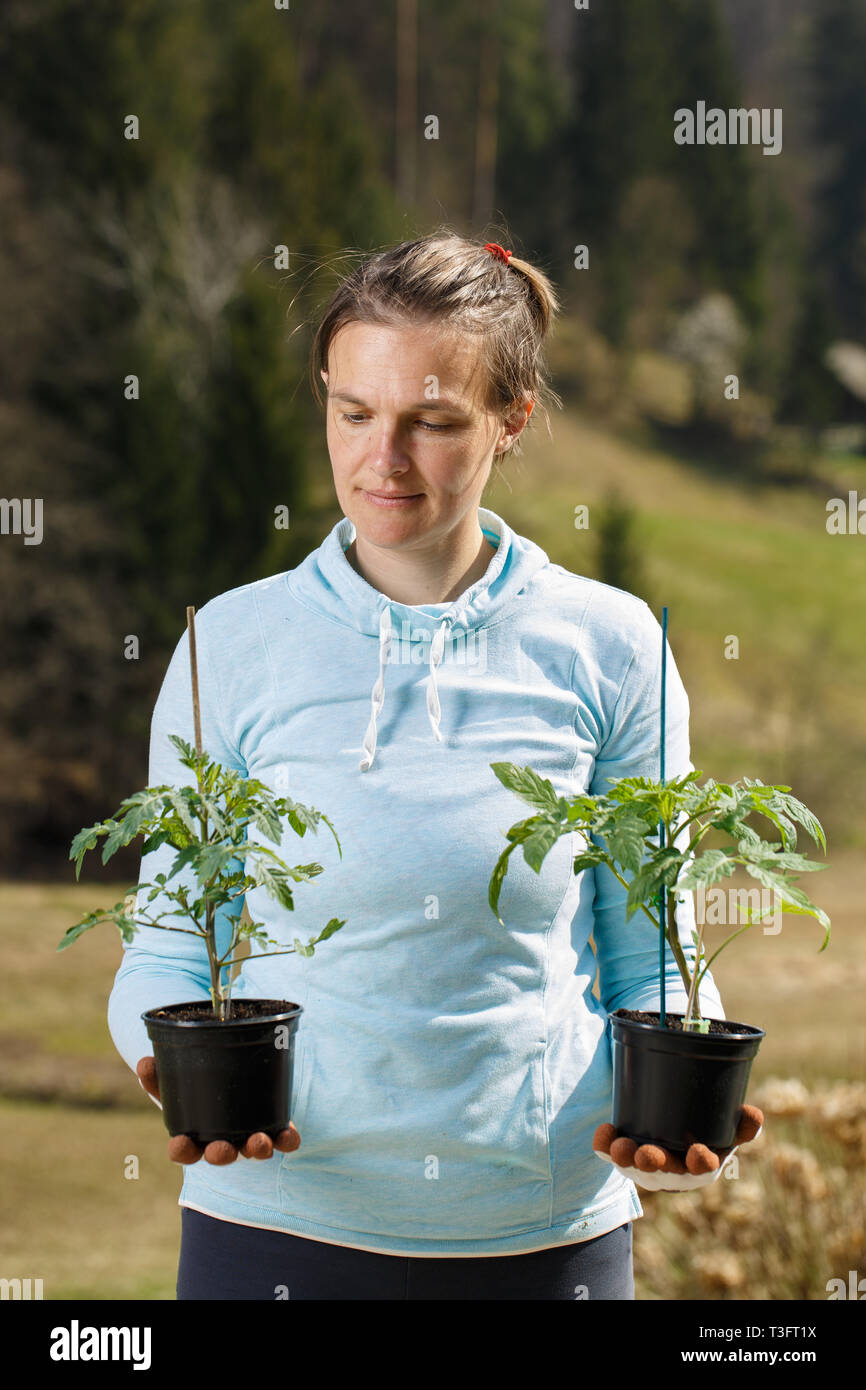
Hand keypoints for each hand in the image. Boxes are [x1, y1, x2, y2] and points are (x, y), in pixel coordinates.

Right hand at [136, 1056, 300, 1165]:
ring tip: (259, 1141)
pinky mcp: (275, 1131)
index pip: (183, 1151)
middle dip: (220, 1154)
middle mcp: (223, 1142)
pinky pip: (282, 1141)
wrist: (232, 1086)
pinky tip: (290, 1137)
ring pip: (253, 1150)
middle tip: (220, 1150)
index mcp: (195, 1135)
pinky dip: (287, 1141)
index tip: (180, 1143)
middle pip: (220, 1155)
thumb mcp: (176, 1083)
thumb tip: (145, 1062)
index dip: (181, 1150)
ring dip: (256, 1149)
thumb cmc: (197, 1092)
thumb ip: (159, 1075)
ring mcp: (248, 1138)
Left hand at [592, 1105, 763, 1190]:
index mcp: (700, 1164)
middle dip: (654, 1163)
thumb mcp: (727, 1130)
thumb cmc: (703, 1133)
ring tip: (620, 1145)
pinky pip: (609, 1153)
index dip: (701, 1162)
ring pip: (632, 1164)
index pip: (702, 1168)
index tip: (699, 1152)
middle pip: (662, 1170)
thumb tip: (754, 1114)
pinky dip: (604, 1145)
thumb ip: (742, 1125)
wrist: (673, 1136)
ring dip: (625, 1156)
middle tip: (647, 1154)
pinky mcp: (623, 1156)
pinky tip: (604, 1132)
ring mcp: (645, 1165)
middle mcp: (671, 1169)